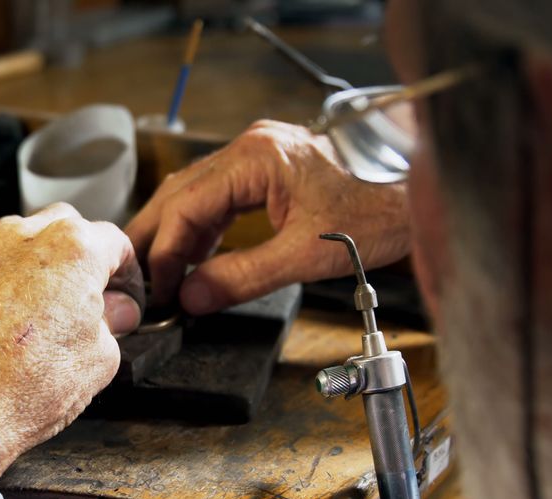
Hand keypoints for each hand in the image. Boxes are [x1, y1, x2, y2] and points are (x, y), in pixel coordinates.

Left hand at [0, 203, 143, 479]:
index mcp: (75, 248)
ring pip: (25, 241)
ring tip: (48, 310)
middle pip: (68, 228)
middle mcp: (27, 237)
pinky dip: (6, 282)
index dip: (128, 275)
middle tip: (90, 299)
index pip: (116, 244)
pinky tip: (11, 320)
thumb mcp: (101, 358)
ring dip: (42, 265)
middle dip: (84, 257)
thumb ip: (113, 322)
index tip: (125, 299)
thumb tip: (114, 312)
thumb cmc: (27, 387)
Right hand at [126, 120, 409, 313]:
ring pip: (196, 193)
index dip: (164, 250)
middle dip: (155, 237)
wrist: (418, 192)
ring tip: (159, 272)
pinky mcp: (270, 169)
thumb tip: (193, 297)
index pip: (186, 203)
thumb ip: (242, 276)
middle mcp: (251, 148)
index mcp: (256, 157)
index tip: (159, 287)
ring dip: (177, 233)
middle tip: (133, 277)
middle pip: (181, 192)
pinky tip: (196, 255)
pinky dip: (202, 227)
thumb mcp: (305, 255)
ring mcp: (259, 155)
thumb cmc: (377, 211)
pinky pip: (220, 196)